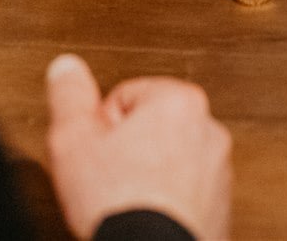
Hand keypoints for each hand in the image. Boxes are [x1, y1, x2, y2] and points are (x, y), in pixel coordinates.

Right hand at [44, 55, 232, 240]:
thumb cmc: (119, 203)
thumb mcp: (74, 140)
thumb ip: (69, 96)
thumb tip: (67, 68)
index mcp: (178, 101)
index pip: (124, 96)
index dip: (100, 128)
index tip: (98, 153)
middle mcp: (208, 130)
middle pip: (149, 127)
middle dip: (126, 149)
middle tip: (108, 178)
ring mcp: (218, 170)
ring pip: (167, 161)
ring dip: (146, 176)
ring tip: (127, 200)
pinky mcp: (220, 206)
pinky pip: (183, 193)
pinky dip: (165, 202)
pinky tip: (146, 218)